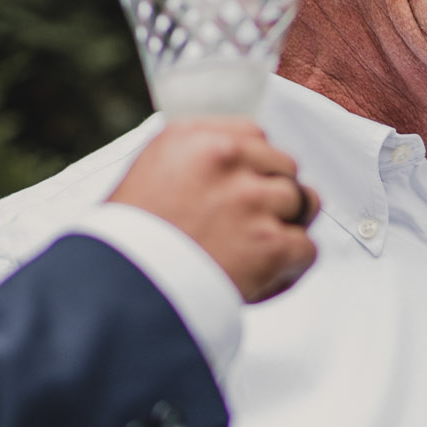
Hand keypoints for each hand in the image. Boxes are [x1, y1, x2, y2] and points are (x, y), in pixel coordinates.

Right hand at [108, 119, 320, 302]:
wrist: (118, 292)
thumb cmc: (124, 245)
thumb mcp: (145, 177)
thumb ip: (191, 163)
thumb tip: (231, 170)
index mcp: (191, 138)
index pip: (254, 135)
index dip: (255, 166)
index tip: (246, 187)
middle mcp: (226, 159)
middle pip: (284, 166)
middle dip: (273, 195)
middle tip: (251, 225)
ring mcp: (252, 200)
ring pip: (303, 203)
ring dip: (286, 227)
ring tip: (257, 251)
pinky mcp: (271, 243)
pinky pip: (307, 248)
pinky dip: (291, 267)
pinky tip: (265, 276)